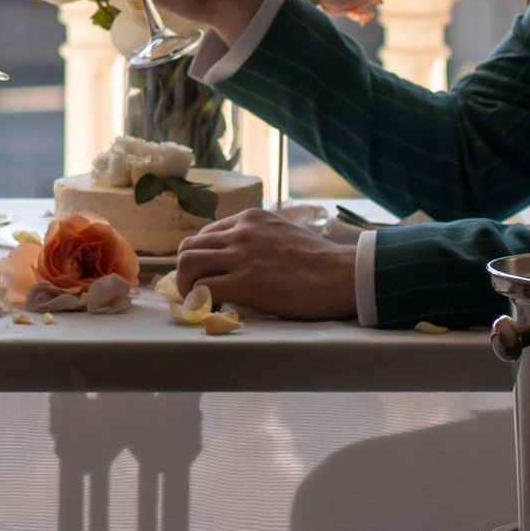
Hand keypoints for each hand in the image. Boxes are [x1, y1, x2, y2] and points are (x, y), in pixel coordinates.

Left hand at [174, 206, 359, 317]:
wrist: (343, 274)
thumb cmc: (322, 261)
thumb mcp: (285, 234)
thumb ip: (262, 240)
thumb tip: (249, 261)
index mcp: (251, 219)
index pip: (207, 234)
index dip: (202, 258)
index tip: (207, 276)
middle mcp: (241, 232)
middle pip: (188, 247)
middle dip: (186, 272)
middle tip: (196, 292)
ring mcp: (241, 256)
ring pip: (187, 265)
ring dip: (187, 287)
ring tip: (200, 303)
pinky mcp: (246, 282)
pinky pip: (204, 290)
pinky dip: (200, 302)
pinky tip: (212, 311)